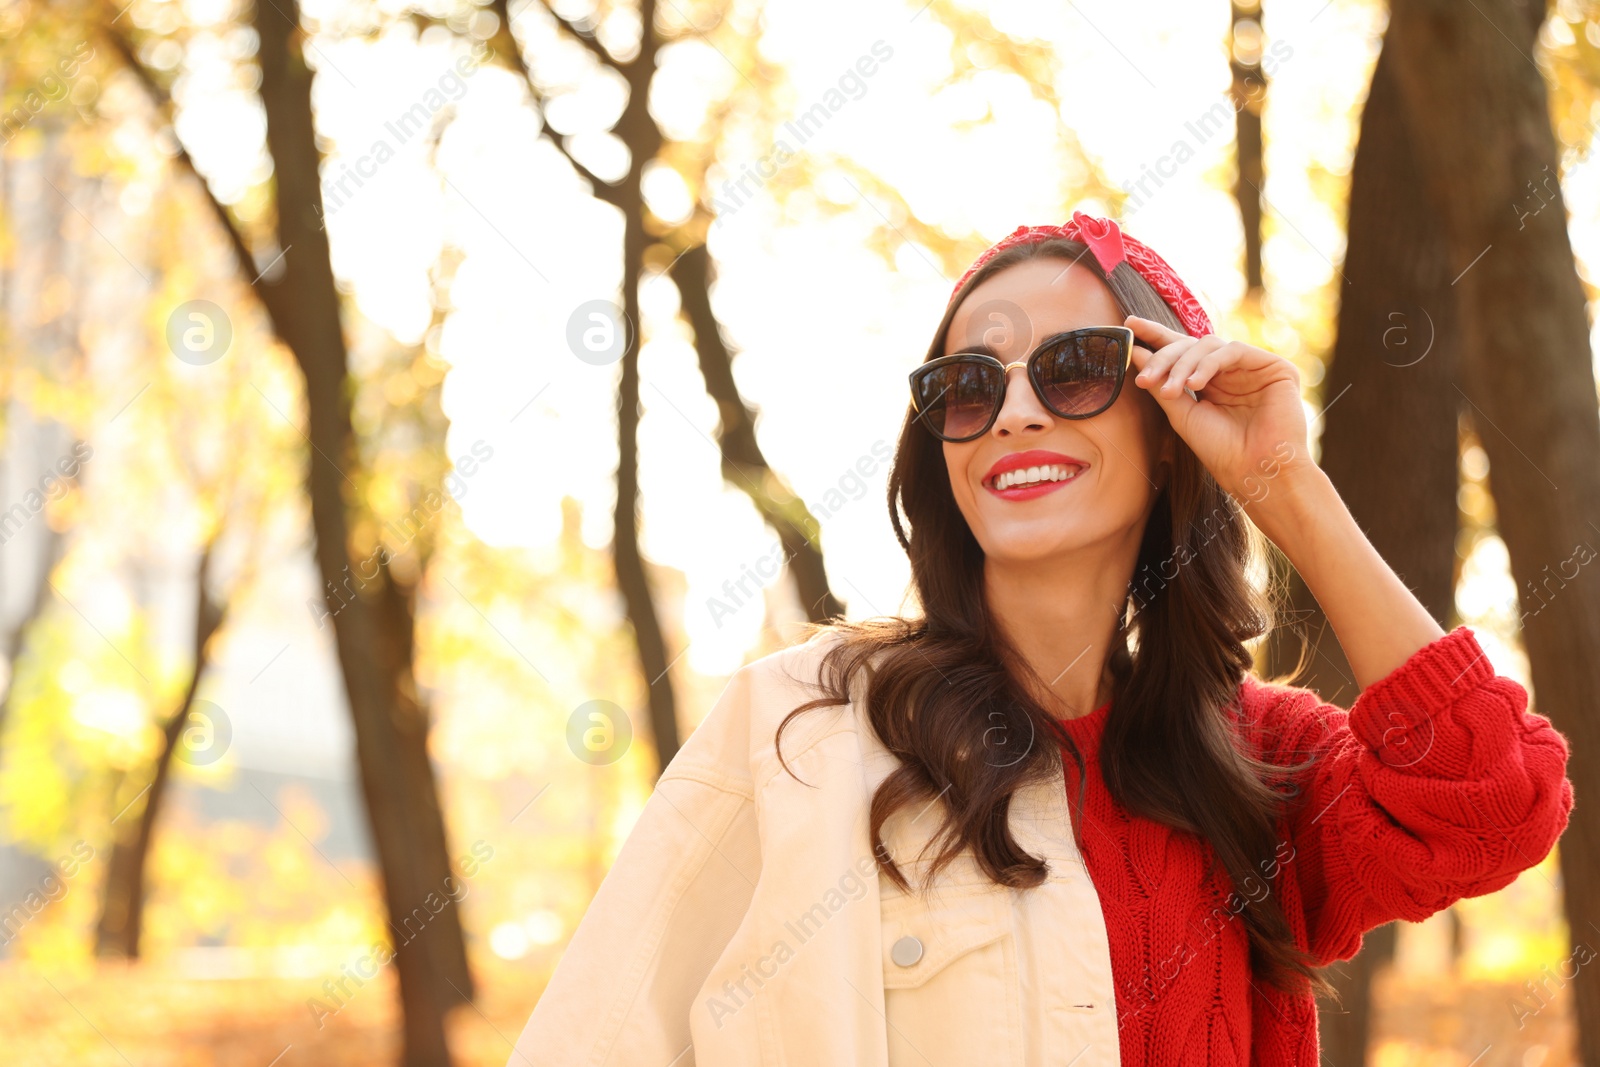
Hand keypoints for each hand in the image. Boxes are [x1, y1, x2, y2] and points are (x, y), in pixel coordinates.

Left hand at [1125, 314, 1316, 506]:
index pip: (1181, 352)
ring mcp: (1252, 367)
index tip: (1129, 326)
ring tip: (1171, 391)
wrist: (1255, 472)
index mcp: (1211, 382)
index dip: (1156, 336)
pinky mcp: (1274, 367)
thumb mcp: (1181, 413)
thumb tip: (1135, 352)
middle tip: (1144, 377)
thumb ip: (1161, 382)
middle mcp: (1231, 371)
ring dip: (1183, 364)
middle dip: (1164, 357)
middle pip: (1191, 345)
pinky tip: (1194, 384)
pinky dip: (1209, 364)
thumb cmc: (1220, 450)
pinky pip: (1232, 351)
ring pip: (1208, 345)